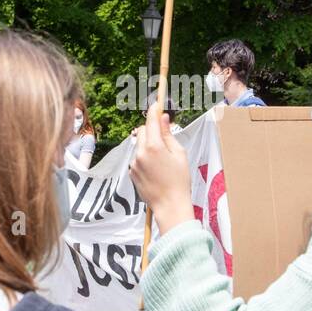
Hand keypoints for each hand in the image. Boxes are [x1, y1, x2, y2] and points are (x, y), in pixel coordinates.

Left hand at [130, 103, 192, 231]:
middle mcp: (140, 153)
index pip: (151, 121)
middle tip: (164, 138)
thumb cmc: (179, 180)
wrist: (170, 205)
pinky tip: (155, 170)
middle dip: (151, 130)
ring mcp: (134, 163)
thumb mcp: (179, 154)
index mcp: (154, 147)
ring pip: (139, 144)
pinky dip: (144, 158)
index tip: (156, 105)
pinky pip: (137, 157)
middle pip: (142, 130)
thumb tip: (163, 118)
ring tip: (162, 161)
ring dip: (148, 145)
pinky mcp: (131, 172)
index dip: (153, 111)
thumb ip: (168, 134)